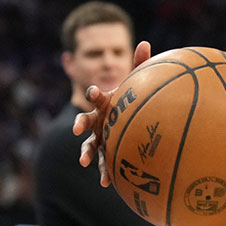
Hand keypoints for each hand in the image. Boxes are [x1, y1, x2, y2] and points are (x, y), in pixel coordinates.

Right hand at [75, 41, 151, 185]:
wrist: (134, 120)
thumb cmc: (134, 100)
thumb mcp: (138, 85)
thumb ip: (140, 65)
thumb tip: (146, 42)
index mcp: (105, 103)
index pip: (96, 96)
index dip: (93, 94)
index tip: (93, 93)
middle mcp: (98, 119)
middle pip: (86, 120)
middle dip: (81, 124)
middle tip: (79, 129)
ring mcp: (100, 137)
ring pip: (90, 145)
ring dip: (87, 152)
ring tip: (84, 162)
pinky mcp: (107, 152)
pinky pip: (104, 163)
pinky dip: (104, 172)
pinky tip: (106, 183)